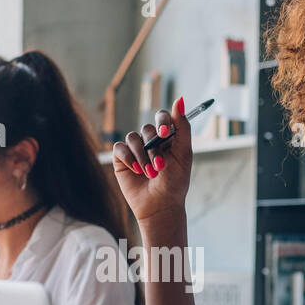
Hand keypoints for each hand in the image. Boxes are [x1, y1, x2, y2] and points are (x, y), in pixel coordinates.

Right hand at [111, 96, 193, 224]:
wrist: (160, 206)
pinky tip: (137, 171)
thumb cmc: (175, 182)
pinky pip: (120, 148)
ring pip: (133, 138)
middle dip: (154, 148)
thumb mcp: (183, 154)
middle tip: (160, 166)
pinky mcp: (122, 159)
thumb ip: (182, 127)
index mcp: (167, 138)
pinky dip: (129, 158)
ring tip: (150, 173)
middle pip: (147, 129)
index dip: (163, 121)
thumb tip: (180, 99)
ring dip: (142, 156)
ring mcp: (135, 149)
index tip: (165, 133)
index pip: (163, 117)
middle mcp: (150, 141)